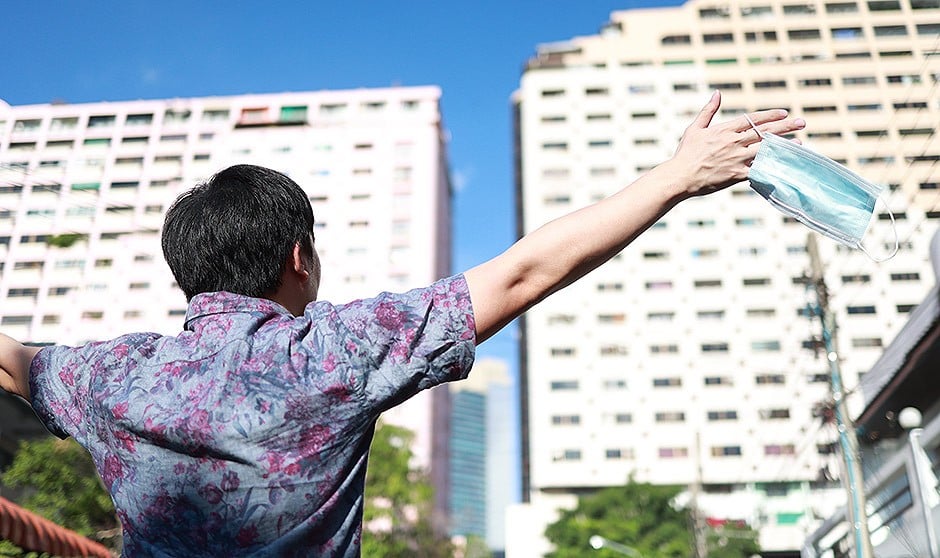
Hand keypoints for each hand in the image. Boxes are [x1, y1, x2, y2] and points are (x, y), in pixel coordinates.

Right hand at [666, 90, 805, 197]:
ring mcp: (737, 159)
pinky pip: (758, 169)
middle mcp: (734, 142)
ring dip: (784, 145)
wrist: (680, 177)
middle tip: (802, 122)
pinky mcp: (737, 174)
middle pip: (764, 132)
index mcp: (725, 130)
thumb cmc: (685, 153)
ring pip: (766, 150)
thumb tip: (717, 93)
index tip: (784, 113)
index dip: (770, 116)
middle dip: (785, 126)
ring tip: (799, 142)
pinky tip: (783, 164)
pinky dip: (771, 166)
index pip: (753, 119)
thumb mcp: (695, 128)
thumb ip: (708, 110)